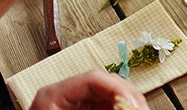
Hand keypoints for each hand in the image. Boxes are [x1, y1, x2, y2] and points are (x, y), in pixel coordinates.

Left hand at [29, 71, 146, 109]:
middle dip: (128, 98)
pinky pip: (106, 108)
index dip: (118, 89)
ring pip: (110, 97)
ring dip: (127, 105)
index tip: (134, 104)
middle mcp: (65, 97)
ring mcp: (75, 106)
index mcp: (52, 96)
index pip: (93, 79)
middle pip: (105, 85)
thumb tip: (127, 108)